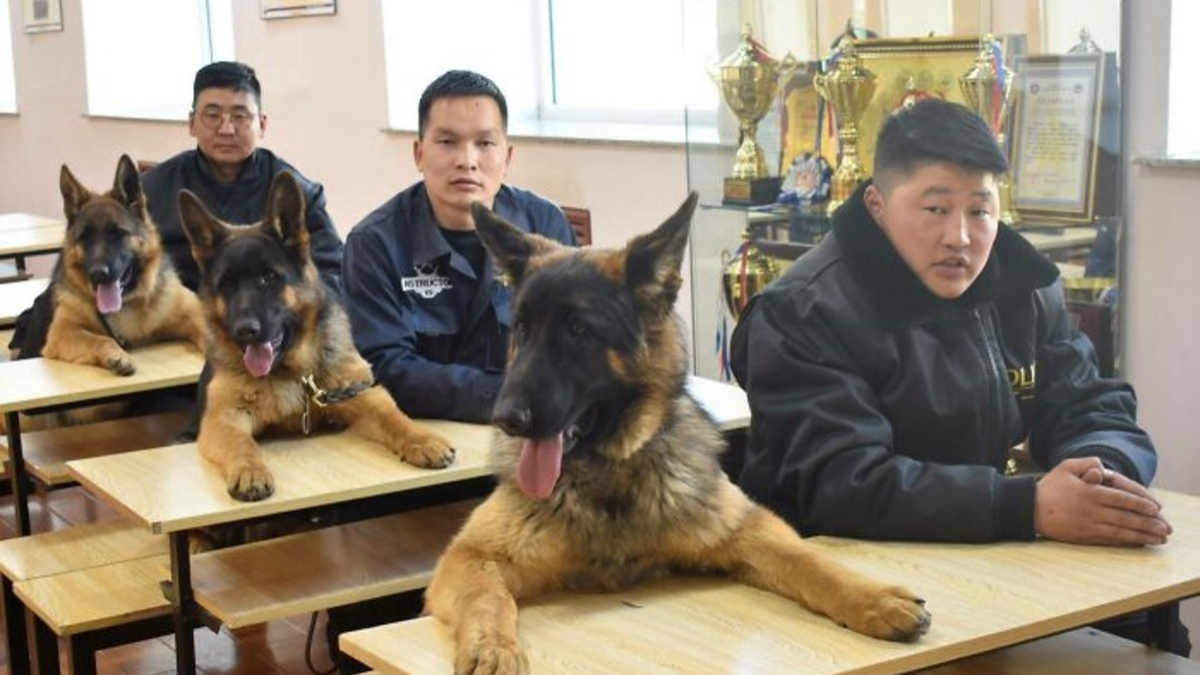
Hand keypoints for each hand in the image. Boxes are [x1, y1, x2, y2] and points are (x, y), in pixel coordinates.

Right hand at [1034, 457, 1171, 545]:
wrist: (1028, 509)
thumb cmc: (1048, 487)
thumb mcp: (1066, 466)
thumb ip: (1087, 462)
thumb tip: (1103, 469)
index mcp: (1089, 492)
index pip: (1122, 498)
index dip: (1142, 504)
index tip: (1156, 508)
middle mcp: (1092, 510)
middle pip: (1127, 517)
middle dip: (1149, 523)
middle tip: (1165, 527)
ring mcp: (1088, 525)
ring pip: (1122, 531)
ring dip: (1143, 535)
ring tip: (1159, 538)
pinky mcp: (1083, 537)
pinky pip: (1110, 540)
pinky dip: (1127, 542)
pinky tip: (1138, 542)